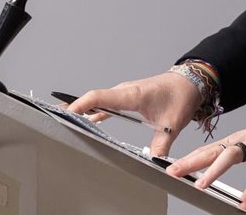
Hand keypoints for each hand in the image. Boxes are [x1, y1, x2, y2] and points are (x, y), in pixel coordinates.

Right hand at [68, 72, 202, 157]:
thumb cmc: (181, 95)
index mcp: (132, 94)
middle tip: (55, 118)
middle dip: (74, 108)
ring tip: (64, 119)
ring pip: (98, 100)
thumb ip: (161, 145)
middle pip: (93, 98)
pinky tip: (85, 120)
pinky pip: (106, 103)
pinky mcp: (128, 98)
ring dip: (82, 109)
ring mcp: (125, 93)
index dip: (81, 104)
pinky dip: (94, 110)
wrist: (190, 82)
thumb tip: (154, 164)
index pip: (100, 97)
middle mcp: (125, 91)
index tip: (66, 113)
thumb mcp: (172, 123)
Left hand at [166, 107, 245, 212]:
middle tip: (172, 172)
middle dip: (191, 161)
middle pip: (212, 150)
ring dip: (215, 170)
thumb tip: (244, 200)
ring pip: (232, 155)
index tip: (172, 167)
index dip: (190, 159)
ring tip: (202, 185)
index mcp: (240, 141)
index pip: (209, 150)